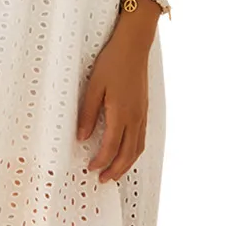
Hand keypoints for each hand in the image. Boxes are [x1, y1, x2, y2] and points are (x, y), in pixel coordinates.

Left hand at [75, 28, 150, 183]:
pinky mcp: (144, 108)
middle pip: (127, 154)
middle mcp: (135, 118)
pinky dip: (134, 151)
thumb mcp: (93, 86)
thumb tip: (81, 137)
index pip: (110, 147)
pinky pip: (142, 138)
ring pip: (137, 148)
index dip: (100, 161)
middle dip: (115, 170)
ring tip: (114, 172)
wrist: (134, 46)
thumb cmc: (112, 62)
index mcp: (121, 114)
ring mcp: (142, 114)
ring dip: (126, 164)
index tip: (90, 168)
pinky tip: (126, 151)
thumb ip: (87, 113)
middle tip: (102, 180)